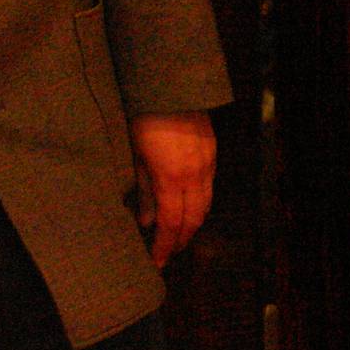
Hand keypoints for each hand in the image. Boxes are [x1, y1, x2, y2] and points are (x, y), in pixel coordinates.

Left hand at [130, 110, 214, 266]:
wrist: (170, 88)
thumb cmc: (144, 120)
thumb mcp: (136, 157)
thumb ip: (144, 190)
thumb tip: (147, 221)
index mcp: (172, 179)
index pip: (171, 224)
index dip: (165, 246)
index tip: (158, 261)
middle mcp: (195, 176)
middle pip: (194, 219)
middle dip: (182, 239)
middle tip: (169, 251)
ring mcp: (207, 165)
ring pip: (206, 205)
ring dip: (193, 224)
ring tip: (179, 234)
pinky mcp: (212, 154)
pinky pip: (209, 188)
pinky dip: (200, 204)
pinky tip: (189, 206)